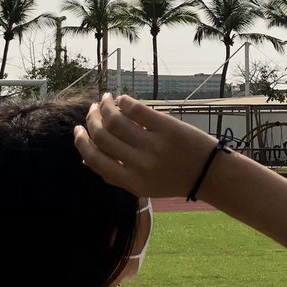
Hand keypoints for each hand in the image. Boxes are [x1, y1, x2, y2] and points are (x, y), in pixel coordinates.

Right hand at [75, 94, 217, 197]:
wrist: (209, 173)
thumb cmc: (174, 179)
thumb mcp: (143, 186)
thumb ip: (116, 175)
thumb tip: (85, 159)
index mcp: (131, 181)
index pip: (94, 159)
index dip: (81, 142)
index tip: (77, 129)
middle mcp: (140, 164)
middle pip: (102, 136)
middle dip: (91, 120)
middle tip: (92, 110)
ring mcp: (153, 145)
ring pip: (116, 120)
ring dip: (105, 106)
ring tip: (104, 100)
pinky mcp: (167, 127)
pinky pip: (137, 110)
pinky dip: (124, 101)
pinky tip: (122, 99)